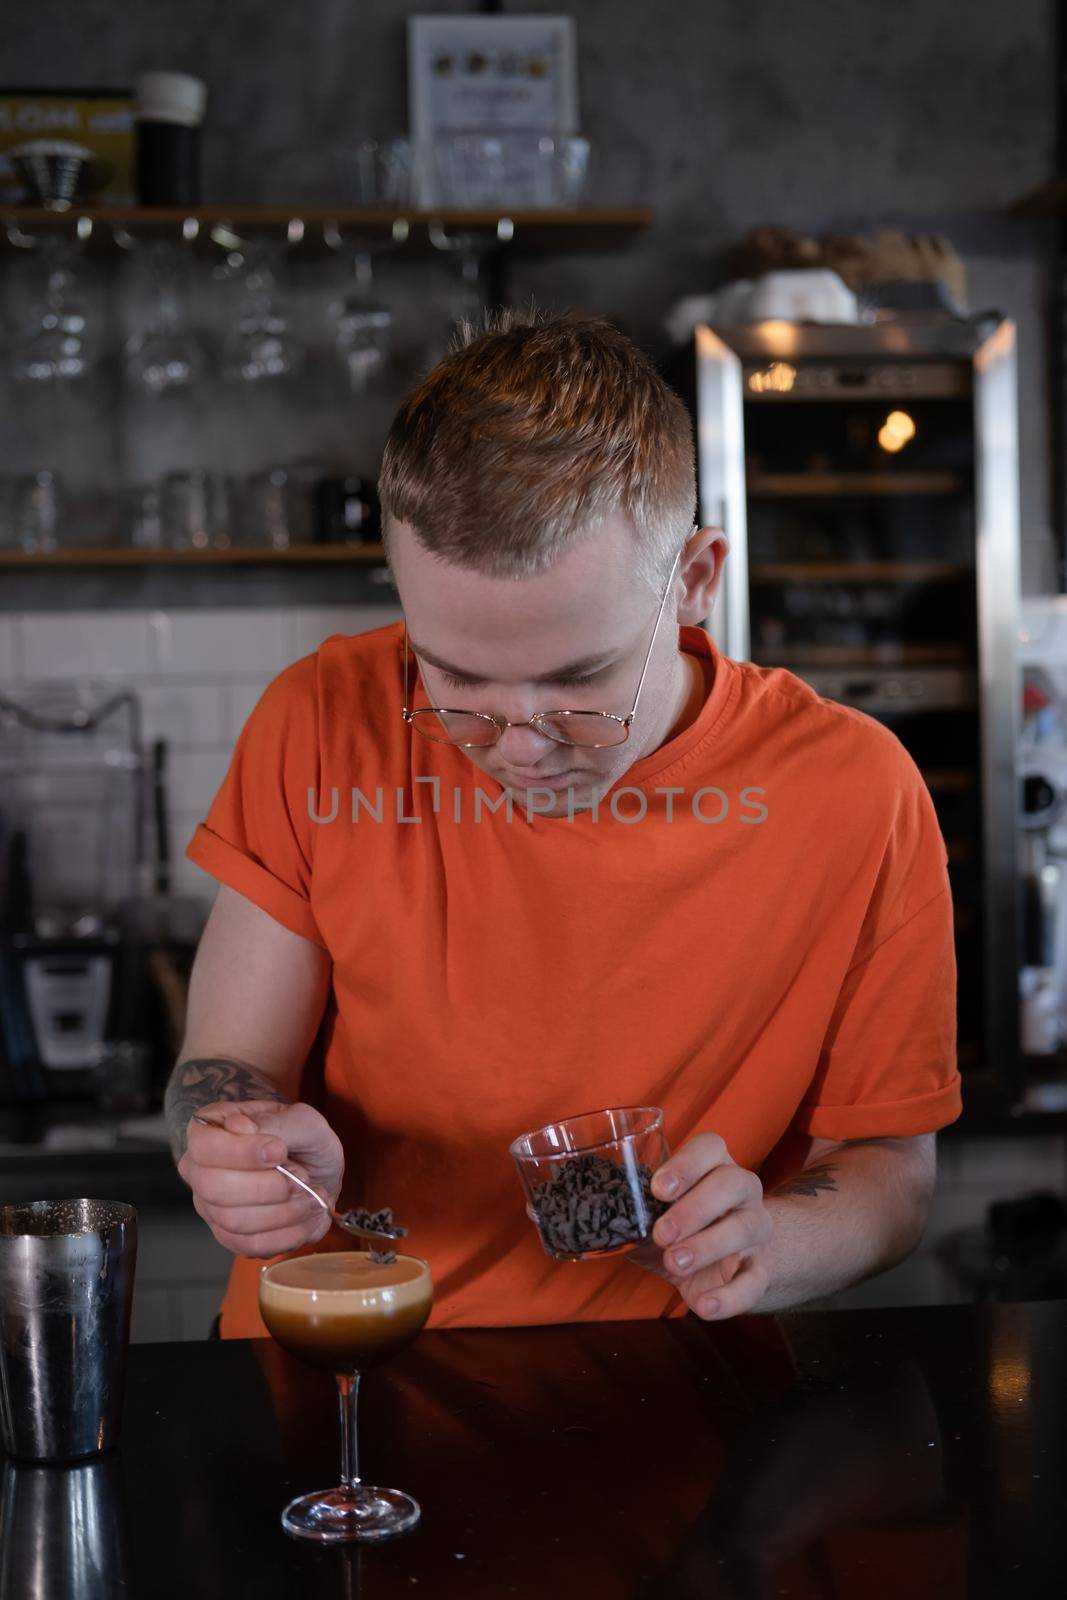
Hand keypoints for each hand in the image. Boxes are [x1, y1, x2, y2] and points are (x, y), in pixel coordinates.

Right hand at [177, 1099, 344, 1257]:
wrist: (318, 1172)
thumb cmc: (304, 1140)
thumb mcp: (301, 1120)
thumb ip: (273, 1123)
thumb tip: (238, 1126)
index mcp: (209, 1131)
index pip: (204, 1147)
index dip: (241, 1153)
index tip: (279, 1151)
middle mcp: (200, 1171)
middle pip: (214, 1189)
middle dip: (268, 1187)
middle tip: (303, 1178)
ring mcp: (211, 1208)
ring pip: (235, 1221)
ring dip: (284, 1212)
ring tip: (312, 1195)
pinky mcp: (230, 1237)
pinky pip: (251, 1245)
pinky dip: (288, 1234)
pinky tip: (307, 1216)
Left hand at [634, 1133, 773, 1320]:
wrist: (731, 1266)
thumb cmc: (685, 1231)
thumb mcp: (658, 1217)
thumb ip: (635, 1217)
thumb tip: (598, 1226)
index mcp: (715, 1167)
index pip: (710, 1147)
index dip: (686, 1164)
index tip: (658, 1188)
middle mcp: (742, 1192)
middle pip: (732, 1183)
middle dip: (694, 1208)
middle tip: (662, 1233)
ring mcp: (756, 1230)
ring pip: (744, 1228)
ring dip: (707, 1246)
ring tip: (676, 1262)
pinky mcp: (761, 1271)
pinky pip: (754, 1282)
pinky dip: (729, 1297)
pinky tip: (704, 1305)